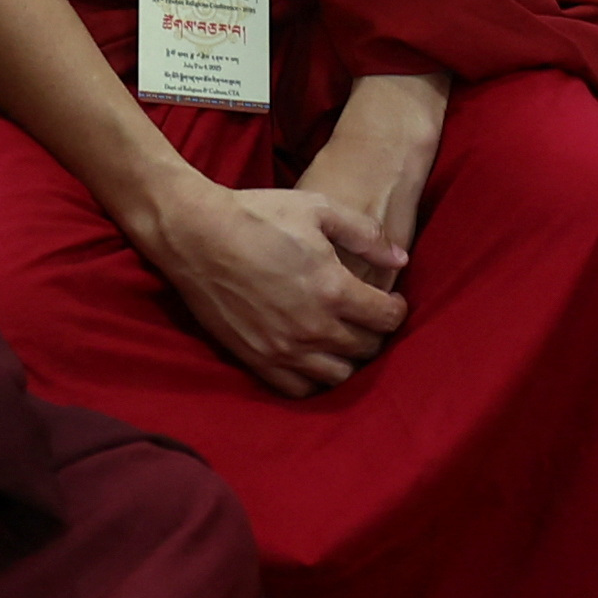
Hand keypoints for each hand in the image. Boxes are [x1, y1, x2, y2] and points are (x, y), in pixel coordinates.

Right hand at [147, 180, 407, 394]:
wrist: (196, 233)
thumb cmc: (258, 214)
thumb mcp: (318, 208)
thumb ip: (365, 235)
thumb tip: (402, 259)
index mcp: (332, 289)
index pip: (387, 319)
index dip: (397, 309)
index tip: (392, 301)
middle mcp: (312, 327)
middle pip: (366, 349)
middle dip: (375, 334)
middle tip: (368, 318)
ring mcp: (283, 348)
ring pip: (337, 375)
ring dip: (347, 359)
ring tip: (342, 339)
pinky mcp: (256, 359)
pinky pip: (298, 389)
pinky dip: (312, 379)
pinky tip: (311, 358)